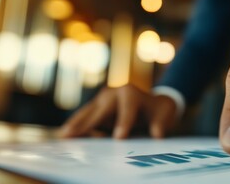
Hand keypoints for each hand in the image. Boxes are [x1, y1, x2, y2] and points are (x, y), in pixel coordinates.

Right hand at [59, 84, 177, 138]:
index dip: (124, 122)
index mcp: (131, 93)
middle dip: (89, 122)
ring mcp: (102, 98)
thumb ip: (161, 124)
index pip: (127, 108)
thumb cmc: (158, 110)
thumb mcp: (164, 114)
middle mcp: (114, 93)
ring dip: (76, 124)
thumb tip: (158, 134)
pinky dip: (76, 125)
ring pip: (88, 112)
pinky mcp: (96, 106)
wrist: (153, 102)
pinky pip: (85, 116)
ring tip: (65, 136)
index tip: (119, 137)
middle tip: (75, 134)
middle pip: (101, 109)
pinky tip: (65, 135)